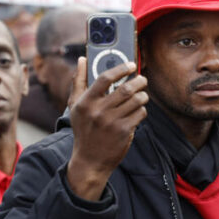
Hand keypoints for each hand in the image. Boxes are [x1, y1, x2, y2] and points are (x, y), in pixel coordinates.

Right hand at [66, 58, 148, 200]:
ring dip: (143, 95)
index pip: (105, 79)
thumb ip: (78, 81)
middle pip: (125, 89)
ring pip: (136, 100)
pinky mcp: (124, 132)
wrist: (90, 160)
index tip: (131, 65)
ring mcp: (112, 122)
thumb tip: (82, 59)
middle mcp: (98, 111)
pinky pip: (140, 113)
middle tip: (142, 79)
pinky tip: (138, 111)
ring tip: (142, 95)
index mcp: (86, 102)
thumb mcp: (75, 106)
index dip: (121, 69)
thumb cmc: (83, 129)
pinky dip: (142, 110)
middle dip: (139, 81)